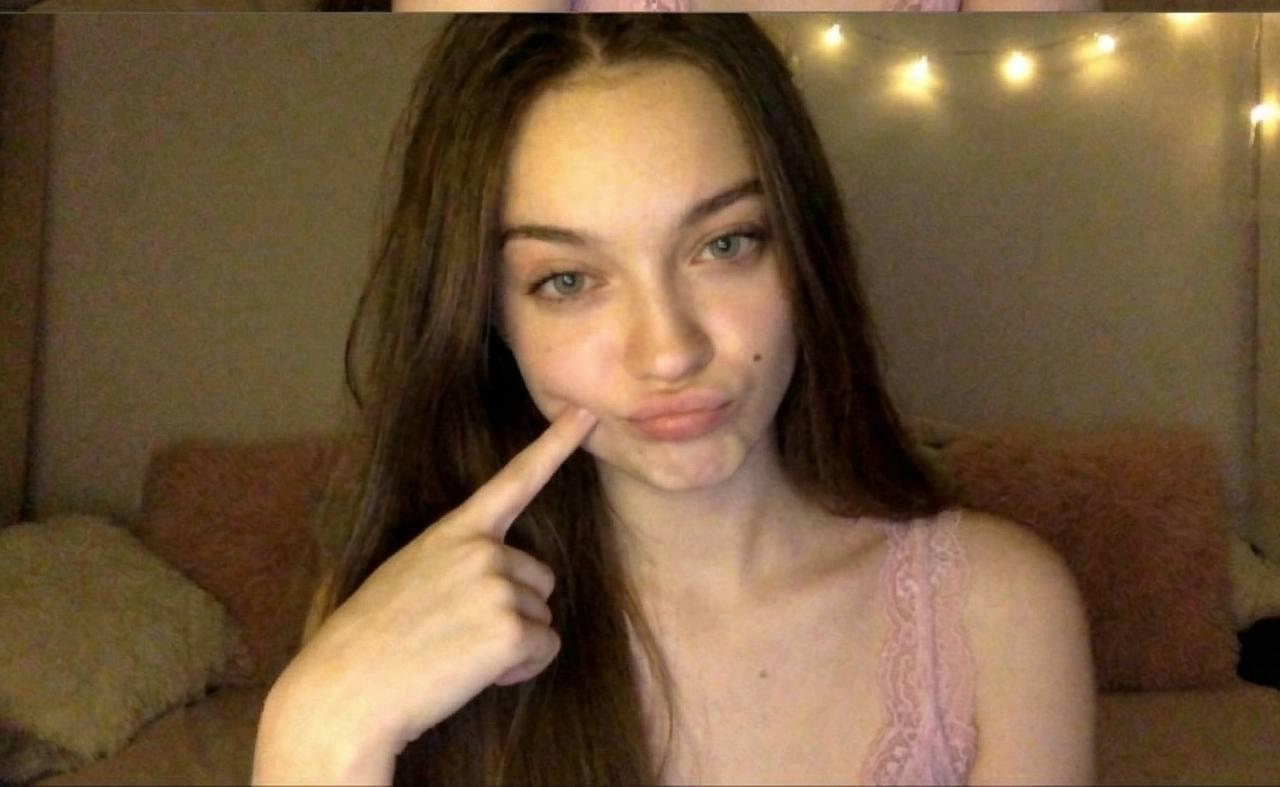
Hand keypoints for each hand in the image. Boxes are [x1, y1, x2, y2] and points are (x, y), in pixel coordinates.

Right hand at [253, 406, 597, 782]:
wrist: (345, 694)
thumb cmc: (370, 643)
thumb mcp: (408, 576)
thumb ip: (456, 562)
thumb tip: (500, 578)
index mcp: (453, 531)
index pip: (514, 480)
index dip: (555, 445)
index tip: (585, 414)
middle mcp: (482, 550)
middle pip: (540, 580)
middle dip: (512, 611)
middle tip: (455, 634)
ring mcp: (498, 587)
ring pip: (542, 618)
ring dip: (512, 644)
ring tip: (455, 654)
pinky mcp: (510, 631)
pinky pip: (544, 649)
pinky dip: (519, 669)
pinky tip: (471, 674)